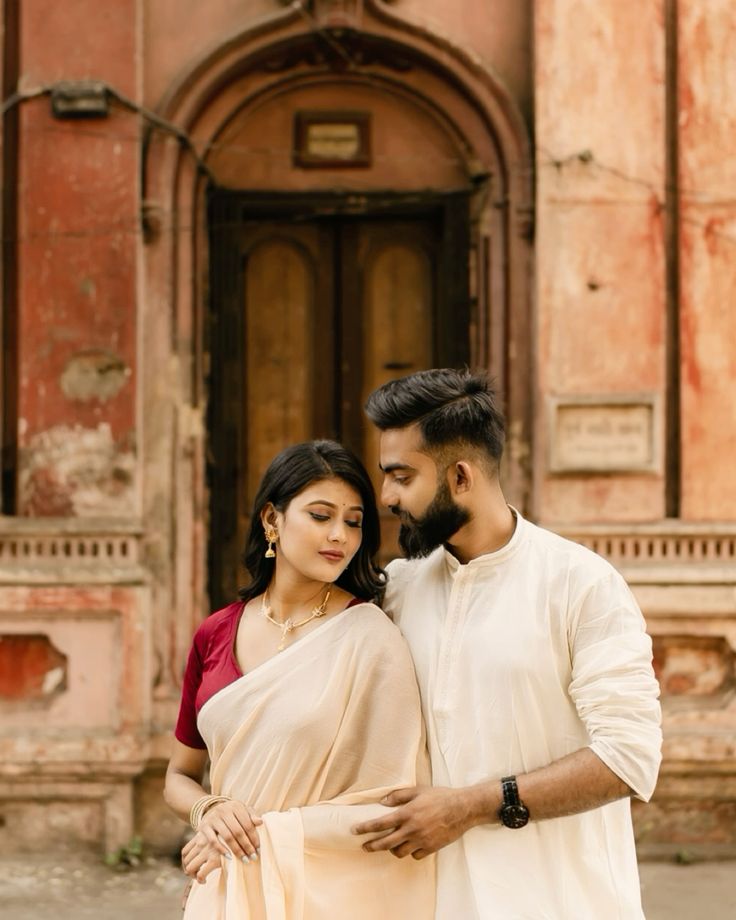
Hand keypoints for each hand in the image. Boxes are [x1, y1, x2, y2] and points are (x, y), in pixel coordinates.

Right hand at [181, 800, 262, 882]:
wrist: (212, 810)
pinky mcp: (204, 827)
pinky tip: (230, 857)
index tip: (259, 849)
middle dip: (247, 846)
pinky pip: (213, 841)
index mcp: (236, 806)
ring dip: (237, 850)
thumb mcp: (243, 811)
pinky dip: (222, 850)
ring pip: (227, 836)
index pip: (247, 823)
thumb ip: (252, 816)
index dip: (254, 837)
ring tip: (244, 859)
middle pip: (238, 831)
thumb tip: (260, 822)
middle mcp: (224, 810)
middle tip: (253, 857)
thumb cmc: (232, 814)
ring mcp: (213, 818)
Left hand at [352, 786, 475, 859]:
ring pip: (399, 852)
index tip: (355, 830)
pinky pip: (414, 855)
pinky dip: (410, 851)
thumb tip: (383, 802)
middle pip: (386, 843)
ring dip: (392, 849)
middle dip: (372, 845)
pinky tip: (410, 845)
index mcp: (407, 813)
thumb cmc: (440, 796)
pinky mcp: (431, 848)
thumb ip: (399, 796)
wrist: (462, 809)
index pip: (380, 823)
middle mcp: (412, 829)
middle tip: (364, 846)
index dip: (366, 828)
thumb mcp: (418, 790)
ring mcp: (422, 841)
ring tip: (389, 845)